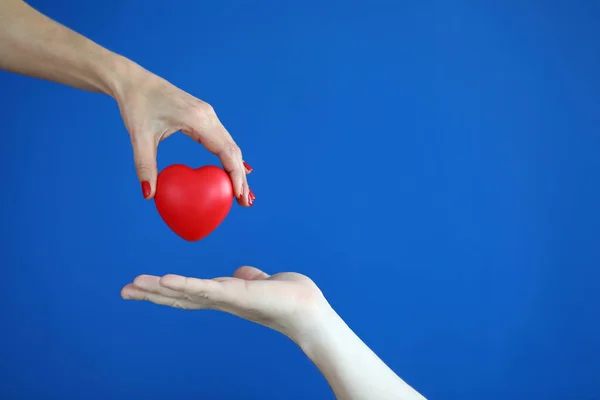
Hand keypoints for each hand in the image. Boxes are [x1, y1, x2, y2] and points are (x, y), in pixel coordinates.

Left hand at [114, 68, 253, 205]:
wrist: (133, 81)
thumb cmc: (136, 105)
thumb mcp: (139, 137)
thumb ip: (144, 166)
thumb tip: (148, 195)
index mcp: (198, 119)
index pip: (226, 151)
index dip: (235, 175)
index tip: (238, 195)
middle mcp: (208, 116)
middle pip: (234, 151)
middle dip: (241, 177)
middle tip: (245, 202)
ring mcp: (208, 115)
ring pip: (230, 146)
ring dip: (237, 169)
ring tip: (242, 193)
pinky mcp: (203, 117)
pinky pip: (222, 141)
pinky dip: (229, 158)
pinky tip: (234, 171)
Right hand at [121, 266, 326, 338]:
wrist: (311, 311)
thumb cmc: (292, 297)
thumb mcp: (265, 281)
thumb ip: (250, 277)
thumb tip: (242, 272)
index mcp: (226, 294)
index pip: (190, 292)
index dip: (166, 290)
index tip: (143, 286)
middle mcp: (222, 299)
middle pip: (180, 296)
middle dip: (151, 294)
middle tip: (124, 290)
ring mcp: (227, 299)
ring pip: (186, 293)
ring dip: (158, 290)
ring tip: (132, 286)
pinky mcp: (236, 295)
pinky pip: (205, 289)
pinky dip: (184, 285)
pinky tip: (164, 281)